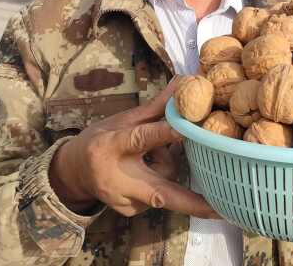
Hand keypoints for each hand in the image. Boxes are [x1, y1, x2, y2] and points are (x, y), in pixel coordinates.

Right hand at [49, 76, 217, 218]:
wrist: (72, 172)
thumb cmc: (103, 138)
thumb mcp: (125, 119)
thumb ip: (157, 106)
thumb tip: (183, 81)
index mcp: (113, 146)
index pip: (143, 138)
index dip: (166, 135)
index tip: (189, 130)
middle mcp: (118, 179)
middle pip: (160, 191)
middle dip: (192, 203)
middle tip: (219, 209)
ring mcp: (125, 201)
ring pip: (165, 183)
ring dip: (168, 166)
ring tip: (151, 152)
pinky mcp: (131, 212)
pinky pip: (160, 192)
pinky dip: (162, 178)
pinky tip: (148, 167)